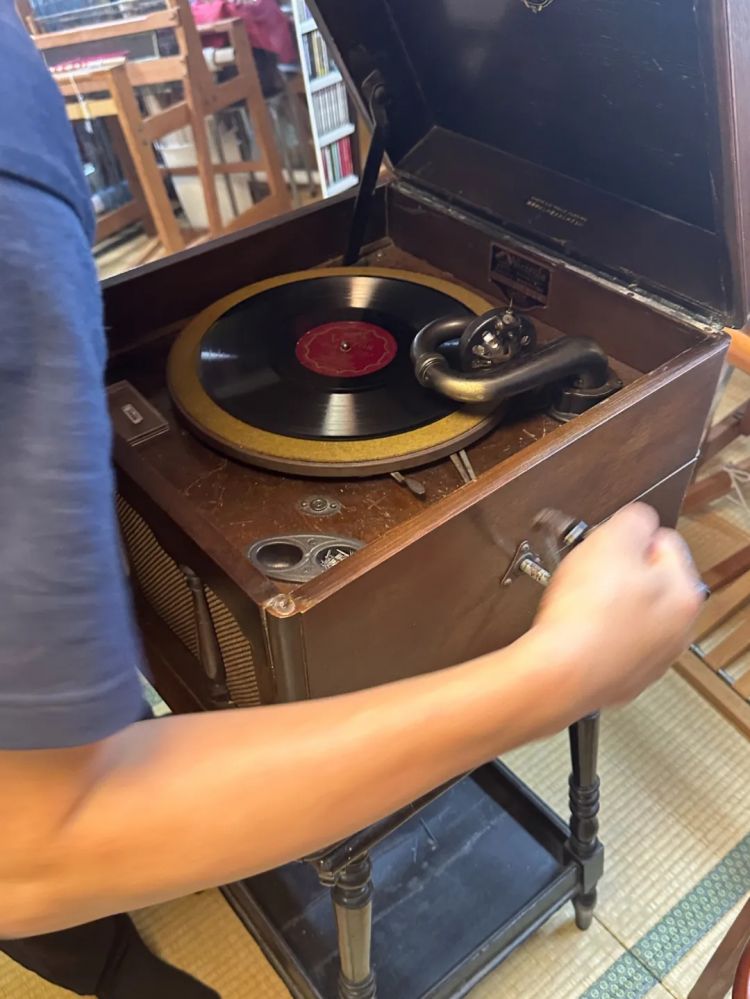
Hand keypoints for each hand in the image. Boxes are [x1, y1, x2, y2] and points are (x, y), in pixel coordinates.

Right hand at [532, 503, 702, 712]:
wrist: (559, 673)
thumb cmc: (586, 613)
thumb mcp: (612, 540)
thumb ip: (634, 519)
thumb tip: (640, 521)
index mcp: (683, 593)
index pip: (664, 542)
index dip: (627, 537)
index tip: (604, 546)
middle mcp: (676, 630)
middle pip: (647, 580)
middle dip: (617, 573)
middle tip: (587, 575)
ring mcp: (651, 658)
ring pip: (627, 613)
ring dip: (605, 605)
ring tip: (577, 605)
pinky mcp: (624, 678)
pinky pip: (609, 642)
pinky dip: (594, 634)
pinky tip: (576, 631)